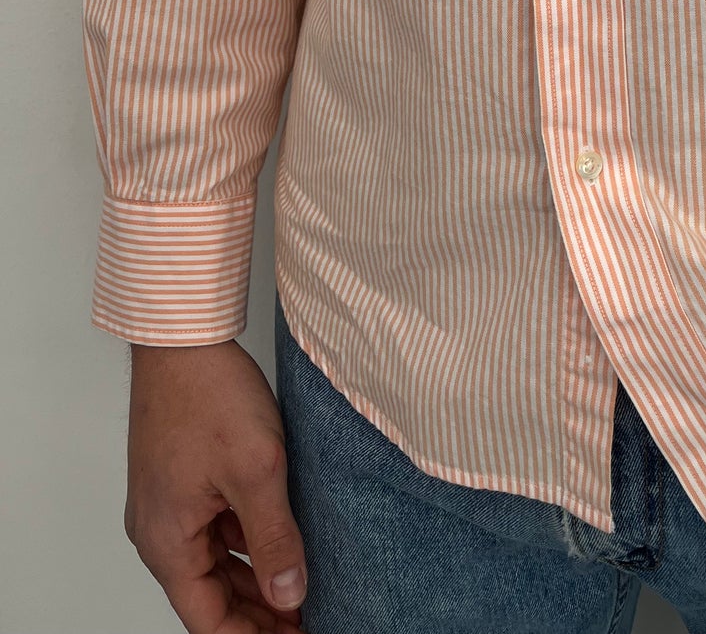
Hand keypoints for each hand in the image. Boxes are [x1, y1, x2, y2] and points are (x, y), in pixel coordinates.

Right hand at [125, 338, 307, 631]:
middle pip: (210, 594)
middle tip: (306, 617)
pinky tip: (282, 538)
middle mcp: (160, 531)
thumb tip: (289, 596)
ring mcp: (169, 504)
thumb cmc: (208, 394)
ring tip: (301, 585)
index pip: (208, 619)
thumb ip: (274, 539)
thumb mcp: (257, 470)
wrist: (183, 338)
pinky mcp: (182, 480)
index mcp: (168, 542)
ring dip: (255, 576)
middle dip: (258, 612)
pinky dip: (247, 540)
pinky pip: (214, 527)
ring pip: (215, 560)